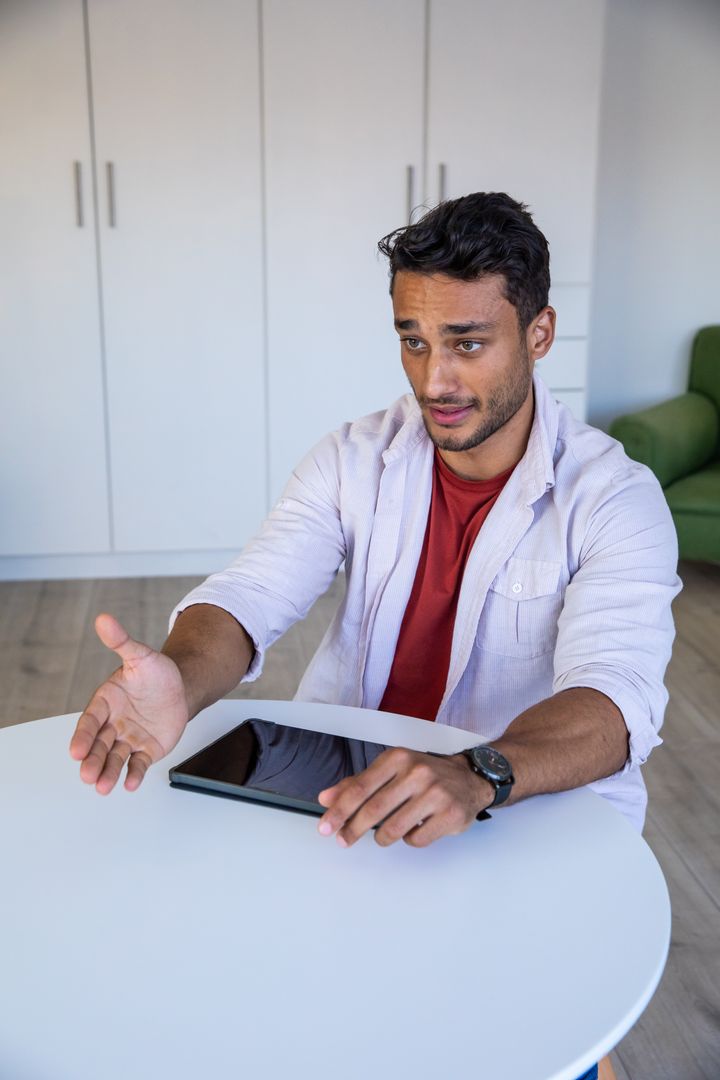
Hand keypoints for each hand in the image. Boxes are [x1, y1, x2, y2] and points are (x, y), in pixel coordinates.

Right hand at [69, 613, 189, 794]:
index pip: (90, 721)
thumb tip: (104, 619)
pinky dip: (134, 774)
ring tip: (103, 787)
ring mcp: (128, 739)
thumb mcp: (140, 655)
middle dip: (92, 761)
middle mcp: (112, 724)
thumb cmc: (156, 673)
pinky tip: (130, 785)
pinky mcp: (146, 750)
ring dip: (108, 773)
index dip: (82, 736)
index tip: (76, 751)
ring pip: (114, 758)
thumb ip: (121, 642)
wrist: (180, 688)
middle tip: (87, 775)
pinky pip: (138, 764)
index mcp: (105, 702)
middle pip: (98, 745)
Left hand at [316, 747, 492, 848]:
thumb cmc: (424, 775)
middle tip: (343, 841)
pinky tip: (415, 828)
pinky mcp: (450, 815)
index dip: (339, 810)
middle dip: (353, 829)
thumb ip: (358, 784)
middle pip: (374, 810)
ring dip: (382, 837)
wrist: (469, 778)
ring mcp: (436, 793)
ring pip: (393, 829)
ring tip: (385, 834)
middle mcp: (417, 772)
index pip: (360, 788)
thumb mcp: (391, 770)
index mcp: (398, 758)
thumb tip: (326, 798)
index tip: (326, 827)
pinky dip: (409, 839)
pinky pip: (416, 839)